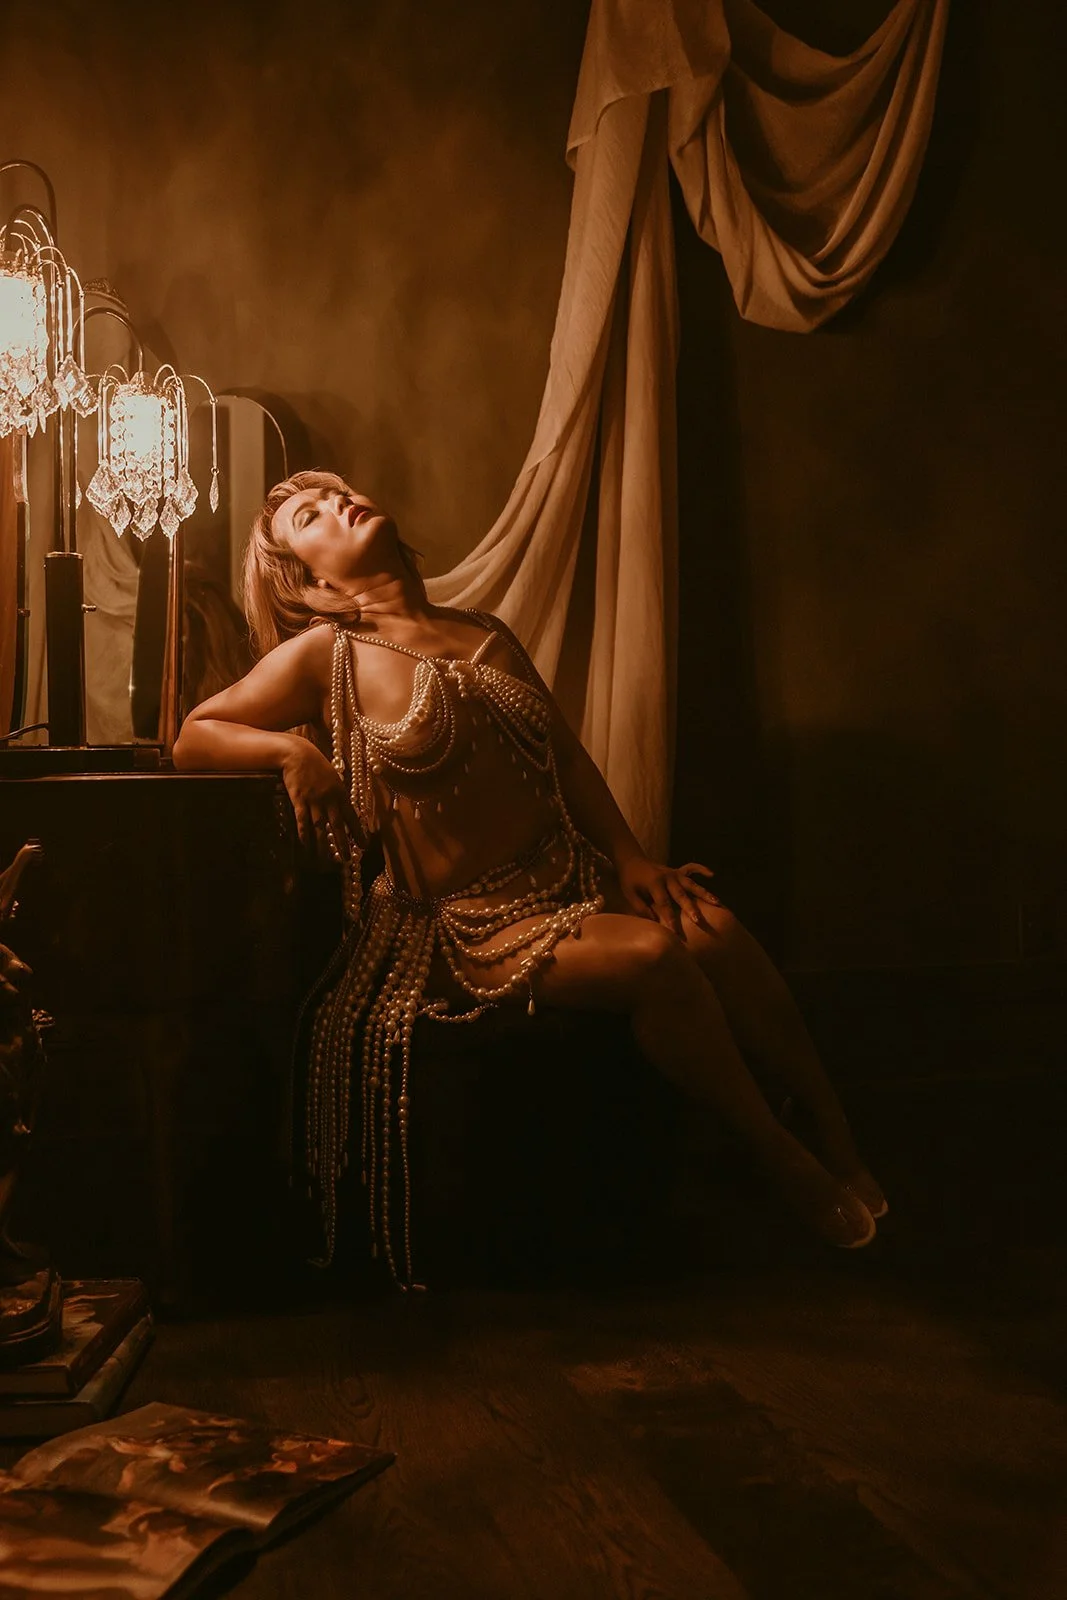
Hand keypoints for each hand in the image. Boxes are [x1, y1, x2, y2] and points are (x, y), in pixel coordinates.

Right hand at [281, 739, 361, 866]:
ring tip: (324, 859)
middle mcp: (330, 799)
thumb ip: (338, 794)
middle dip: (342, 844)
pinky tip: (306, 845)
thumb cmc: (316, 765)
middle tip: (346, 860)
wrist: (298, 754)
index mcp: (341, 793)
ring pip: (320, 827)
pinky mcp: (299, 800)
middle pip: (337, 826)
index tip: (364, 846)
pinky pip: (303, 821)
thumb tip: (342, 810)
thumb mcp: (333, 777)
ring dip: (322, 845)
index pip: (352, 817)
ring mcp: (314, 801)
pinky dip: (304, 834)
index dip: (358, 833)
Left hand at [616, 856, 718, 934]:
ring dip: (703, 893)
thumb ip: (642, 908)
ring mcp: (674, 873)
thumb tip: (655, 922)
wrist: (632, 860)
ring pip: (691, 884)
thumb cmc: (630, 880)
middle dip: (690, 908)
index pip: (664, 904)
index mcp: (654, 883)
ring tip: (717, 903)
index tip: (677, 934)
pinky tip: (712, 875)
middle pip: (680, 895)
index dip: (670, 919)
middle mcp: (667, 877)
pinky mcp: (677, 870)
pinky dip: (702, 869)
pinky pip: (692, 868)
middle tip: (699, 920)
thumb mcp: (630, 895)